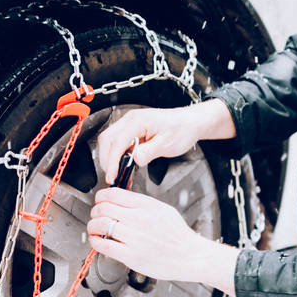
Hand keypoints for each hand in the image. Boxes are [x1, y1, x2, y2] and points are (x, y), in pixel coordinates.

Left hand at [88, 188, 238, 295]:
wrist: (190, 256)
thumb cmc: (178, 236)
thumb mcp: (164, 210)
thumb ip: (141, 204)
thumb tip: (119, 201)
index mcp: (147, 205)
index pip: (113, 194)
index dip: (100, 197)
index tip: (100, 201)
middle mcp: (140, 219)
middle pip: (103, 208)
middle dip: (95, 211)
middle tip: (96, 216)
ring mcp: (134, 238)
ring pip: (100, 225)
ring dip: (92, 226)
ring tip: (95, 229)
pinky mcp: (130, 255)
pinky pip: (103, 245)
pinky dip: (95, 241)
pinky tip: (98, 241)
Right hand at [96, 99, 235, 184]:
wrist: (190, 122)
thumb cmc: (182, 129)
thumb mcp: (167, 143)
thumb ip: (149, 151)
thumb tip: (134, 159)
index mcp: (137, 121)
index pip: (117, 142)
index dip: (112, 161)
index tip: (112, 175)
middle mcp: (130, 119)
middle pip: (107, 140)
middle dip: (107, 160)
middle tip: (112, 177)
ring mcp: (130, 124)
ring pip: (110, 141)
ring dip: (110, 157)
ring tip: (117, 174)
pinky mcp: (133, 130)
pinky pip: (119, 142)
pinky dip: (117, 155)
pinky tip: (123, 166)